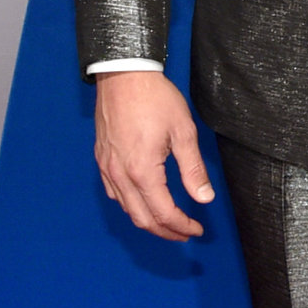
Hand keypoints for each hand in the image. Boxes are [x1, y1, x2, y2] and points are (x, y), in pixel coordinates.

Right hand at [93, 71, 214, 240]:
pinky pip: (114, 193)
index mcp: (142, 170)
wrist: (123, 74)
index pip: (164, 213)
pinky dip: (131, 206)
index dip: (182, 226)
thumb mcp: (183, 132)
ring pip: (127, 209)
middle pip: (143, 219)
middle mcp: (121, 174)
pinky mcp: (102, 160)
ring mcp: (108, 168)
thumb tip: (204, 198)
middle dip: (166, 231)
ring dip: (148, 221)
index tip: (196, 229)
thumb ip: (193, 169)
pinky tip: (144, 203)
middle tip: (185, 233)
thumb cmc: (154, 98)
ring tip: (168, 223)